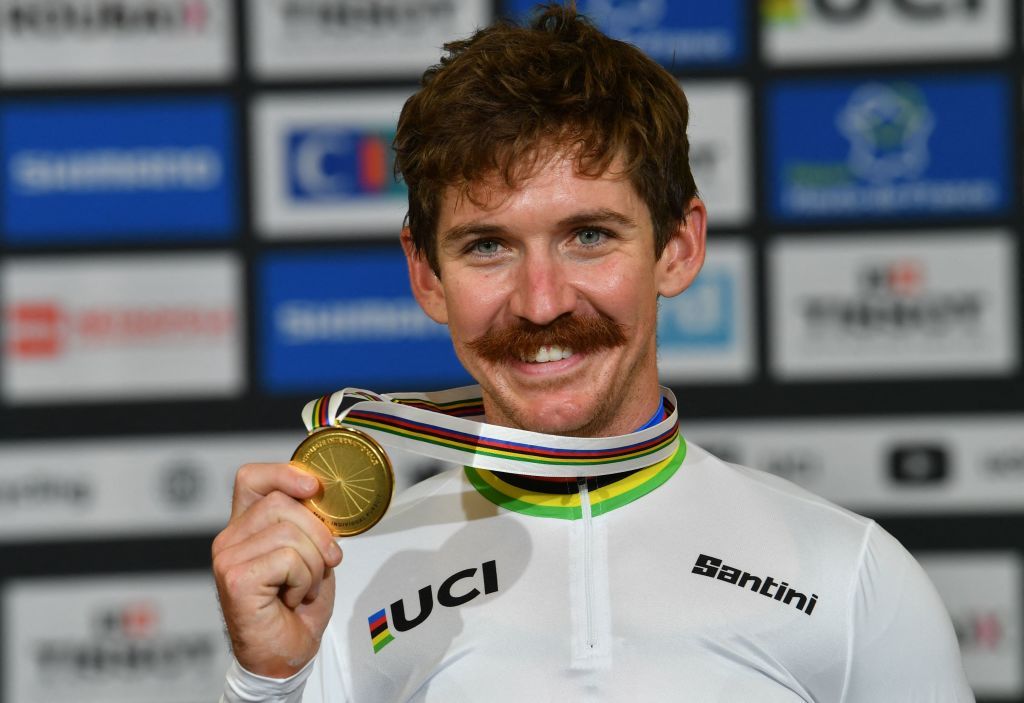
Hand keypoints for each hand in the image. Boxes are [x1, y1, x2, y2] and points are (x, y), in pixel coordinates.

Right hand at [212, 463, 342, 677]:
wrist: (285, 655)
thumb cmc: (296, 607)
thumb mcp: (309, 553)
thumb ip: (306, 522)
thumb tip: (319, 494)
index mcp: (245, 527)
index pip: (252, 478)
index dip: (284, 474)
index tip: (313, 488)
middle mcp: (229, 539)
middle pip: (282, 503)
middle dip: (318, 533)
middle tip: (324, 563)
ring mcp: (227, 558)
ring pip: (290, 532)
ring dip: (313, 563)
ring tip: (304, 586)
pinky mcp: (235, 578)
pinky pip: (289, 559)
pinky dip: (305, 580)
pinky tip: (292, 598)